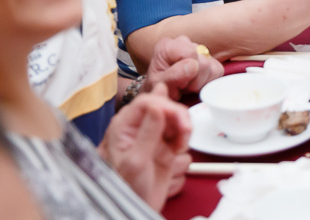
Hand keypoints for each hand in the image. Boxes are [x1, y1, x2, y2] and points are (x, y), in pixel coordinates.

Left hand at [99, 83, 190, 210]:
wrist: (139, 208)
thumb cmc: (129, 189)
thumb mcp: (136, 162)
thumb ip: (147, 133)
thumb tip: (157, 106)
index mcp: (123, 126)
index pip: (146, 101)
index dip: (165, 105)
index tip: (178, 118)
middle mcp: (137, 125)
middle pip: (163, 105)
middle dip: (178, 117)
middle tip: (186, 131)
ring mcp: (152, 133)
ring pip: (174, 116)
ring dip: (183, 128)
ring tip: (180, 146)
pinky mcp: (165, 143)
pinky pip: (180, 130)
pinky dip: (185, 137)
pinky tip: (180, 150)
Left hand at [145, 35, 223, 98]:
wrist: (162, 91)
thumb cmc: (159, 87)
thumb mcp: (159, 84)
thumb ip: (173, 76)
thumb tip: (193, 66)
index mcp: (168, 45)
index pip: (191, 53)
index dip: (187, 72)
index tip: (177, 82)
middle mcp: (184, 42)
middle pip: (204, 61)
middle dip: (195, 80)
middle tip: (182, 85)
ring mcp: (197, 48)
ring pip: (212, 67)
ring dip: (201, 82)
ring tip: (187, 84)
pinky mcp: (209, 57)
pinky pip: (218, 70)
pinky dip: (208, 81)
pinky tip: (195, 82)